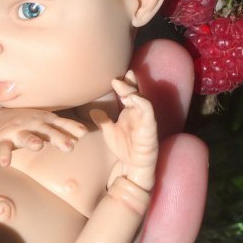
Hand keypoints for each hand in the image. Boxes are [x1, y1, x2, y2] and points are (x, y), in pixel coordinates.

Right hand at [0, 108, 87, 165]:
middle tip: (69, 146)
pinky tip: (6, 163)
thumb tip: (82, 135)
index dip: (71, 128)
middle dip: (58, 137)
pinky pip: (4, 147)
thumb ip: (61, 130)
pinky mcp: (3, 138)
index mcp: (45, 121)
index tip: (83, 133)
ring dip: (32, 141)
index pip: (61, 124)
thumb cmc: (28, 122)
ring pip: (26, 137)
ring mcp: (17, 131)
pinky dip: (4, 155)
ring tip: (38, 146)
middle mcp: (33, 124)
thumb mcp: (45, 123)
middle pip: (47, 131)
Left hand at [90, 70, 158, 189]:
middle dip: (129, 84)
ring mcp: (145, 119)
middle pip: (136, 93)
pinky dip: (142, 104)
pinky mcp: (150, 128)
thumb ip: (102, 120)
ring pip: (143, 101)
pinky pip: (148, 113)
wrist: (131, 165)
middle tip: (119, 77)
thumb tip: (93, 110)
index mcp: (129, 111)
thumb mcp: (108, 131)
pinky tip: (134, 99)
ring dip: (134, 92)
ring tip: (123, 85)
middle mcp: (138, 113)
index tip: (116, 77)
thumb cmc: (123, 147)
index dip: (124, 84)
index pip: (128, 93)